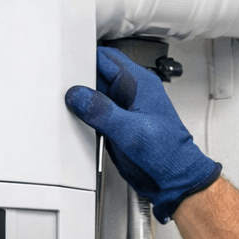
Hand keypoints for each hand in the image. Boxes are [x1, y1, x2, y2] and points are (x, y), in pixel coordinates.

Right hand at [65, 47, 222, 220]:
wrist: (174, 180)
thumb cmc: (167, 154)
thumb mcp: (129, 130)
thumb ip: (101, 111)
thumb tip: (78, 96)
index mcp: (139, 84)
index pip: (106, 58)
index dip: (84, 59)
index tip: (66, 68)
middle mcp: (131, 94)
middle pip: (98, 75)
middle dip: (80, 81)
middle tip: (63, 89)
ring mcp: (124, 110)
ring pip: (96, 96)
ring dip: (83, 102)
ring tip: (69, 106)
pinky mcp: (119, 126)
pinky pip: (97, 115)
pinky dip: (87, 117)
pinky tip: (79, 123)